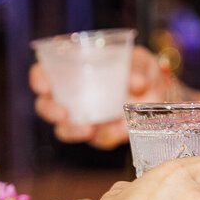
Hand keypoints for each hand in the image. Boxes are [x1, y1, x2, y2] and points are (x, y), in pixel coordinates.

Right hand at [30, 45, 176, 148]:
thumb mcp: (142, 61)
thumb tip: (135, 81)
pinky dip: (108, 135)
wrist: (160, 94)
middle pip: (46, 106)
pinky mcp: (102, 134)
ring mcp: (84, 117)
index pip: (44, 73)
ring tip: (89, 129)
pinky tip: (120, 129)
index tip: (43, 85)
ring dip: (74, 131)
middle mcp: (72, 96)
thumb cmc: (141, 70)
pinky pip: (99, 139)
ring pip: (66, 129)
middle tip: (63, 114)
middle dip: (50, 111)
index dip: (39, 79)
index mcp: (72, 70)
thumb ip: (137, 67)